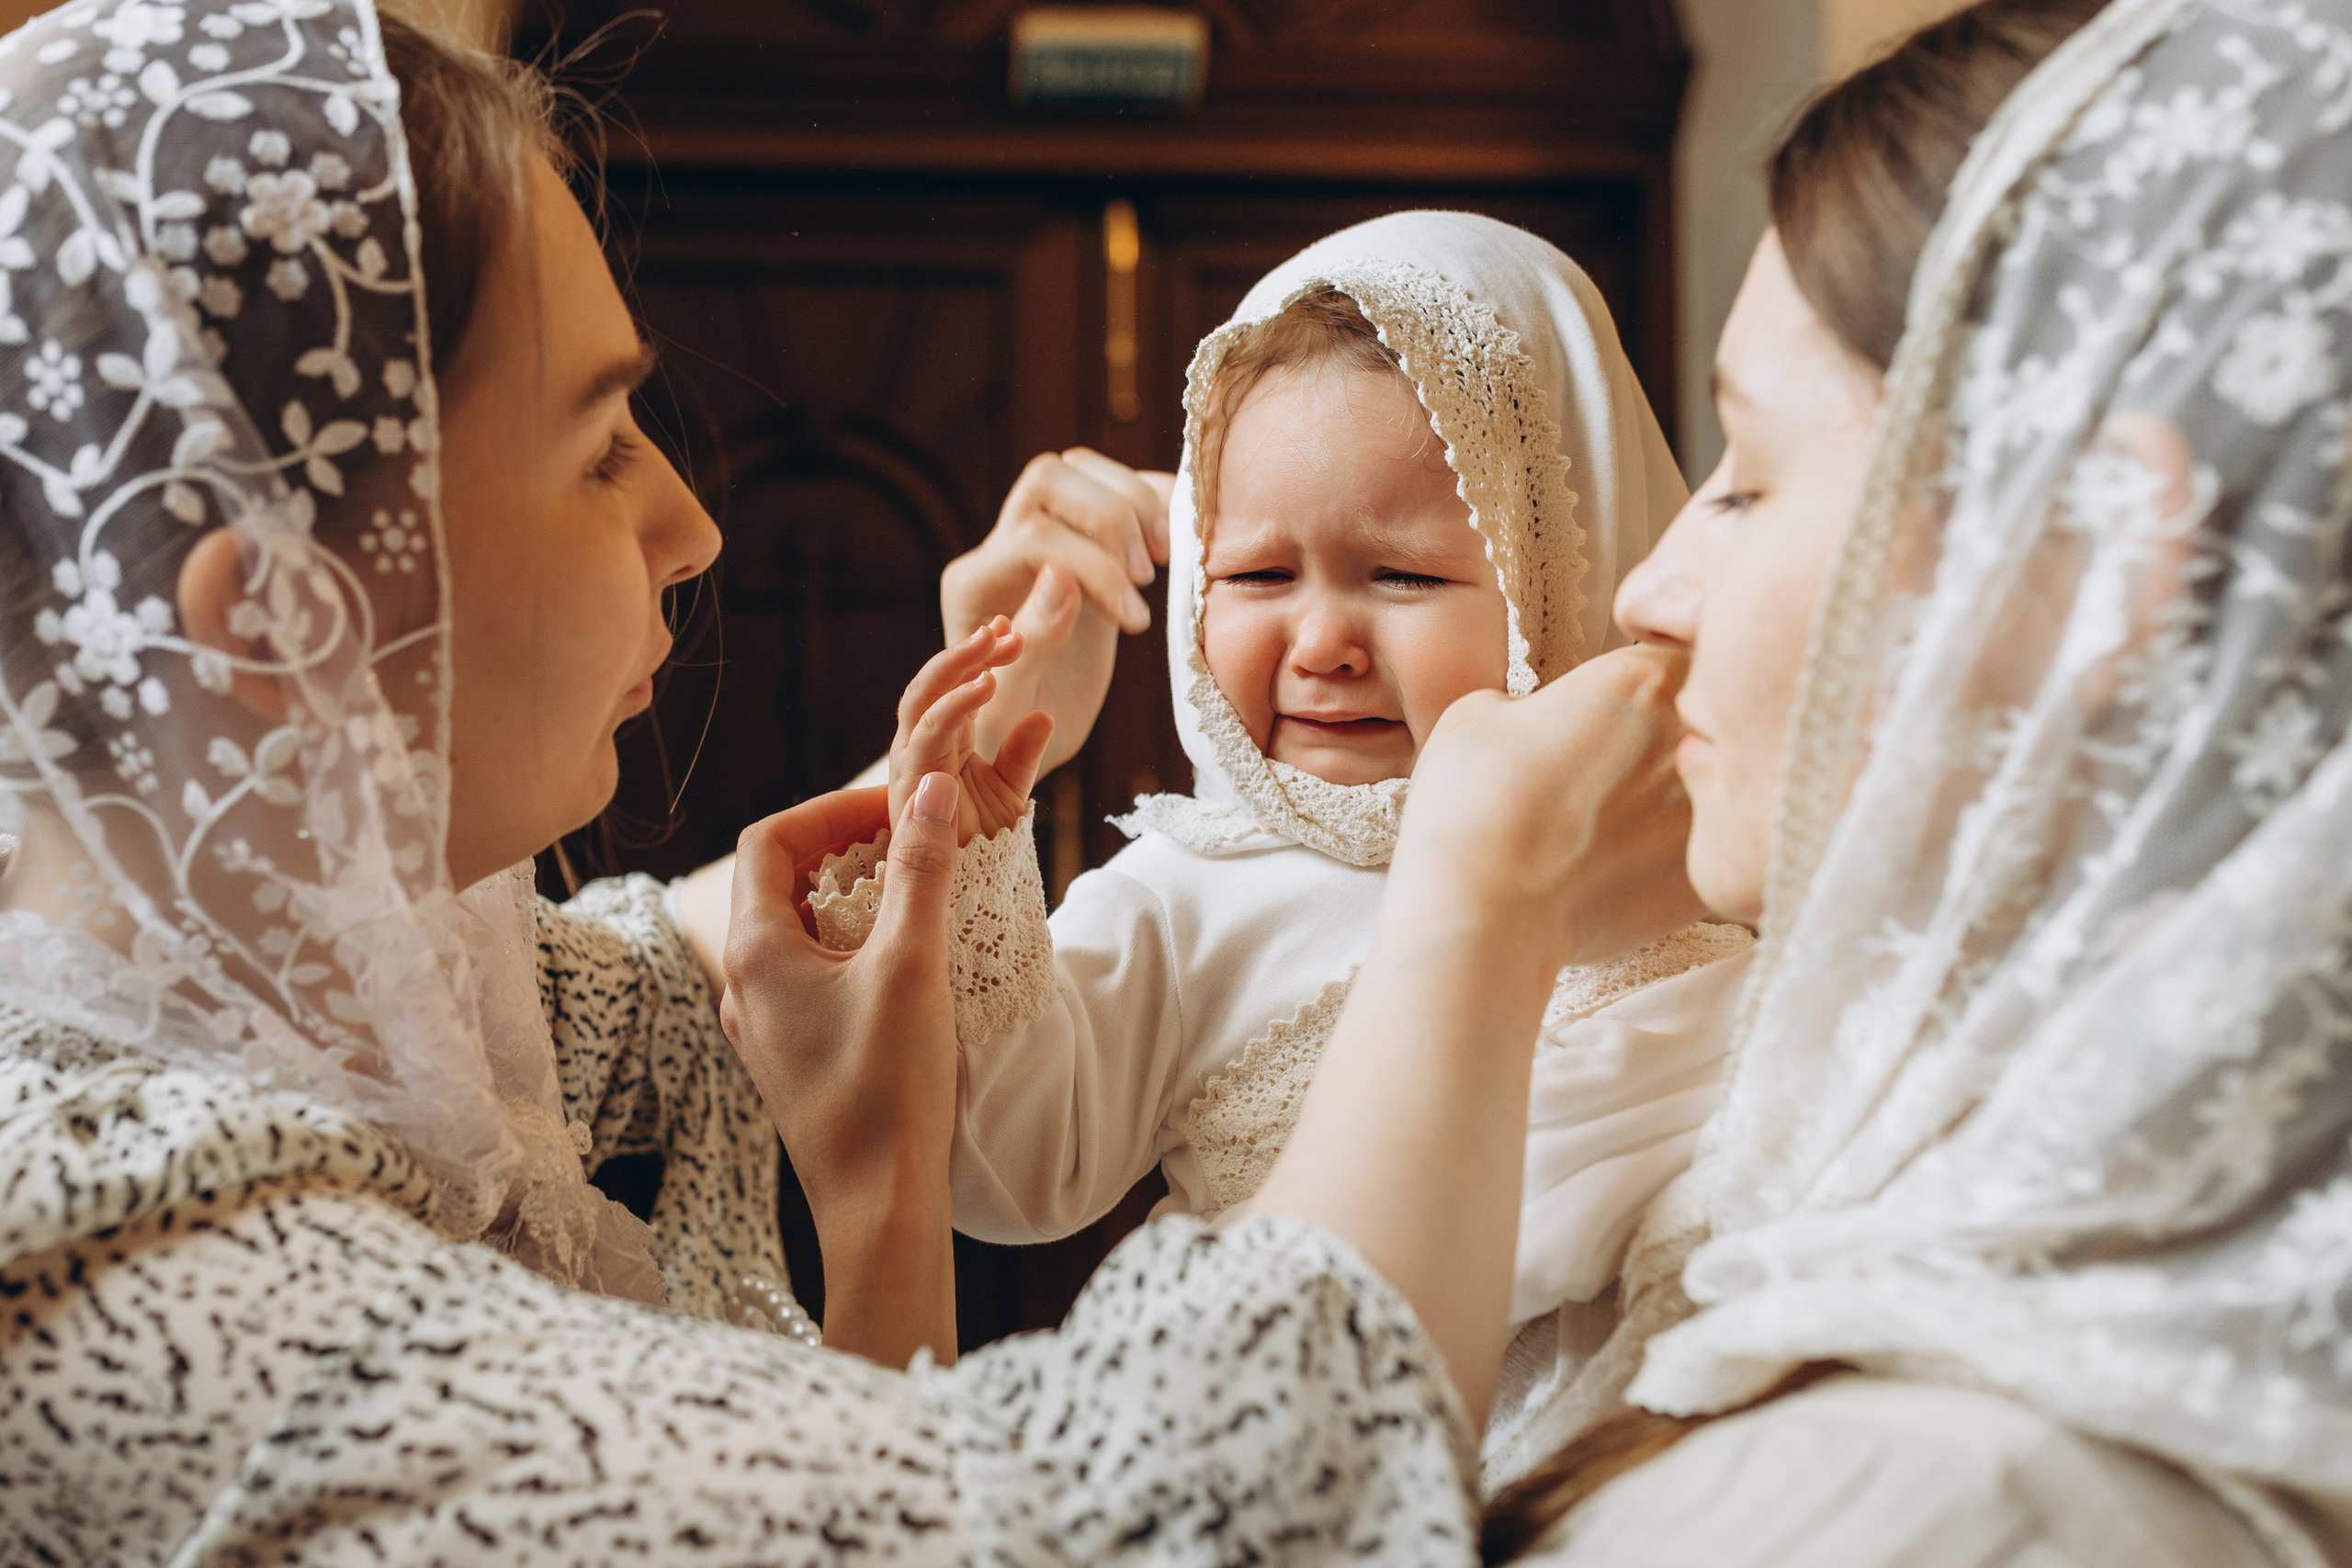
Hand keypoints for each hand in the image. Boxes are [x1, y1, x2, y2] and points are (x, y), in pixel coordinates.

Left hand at [720, 779, 967, 1366]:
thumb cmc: (888, 1089)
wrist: (878, 1206)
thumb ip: (920, 870)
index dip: (829, 810)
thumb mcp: (912, 964)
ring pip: (796, 930)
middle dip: (843, 848)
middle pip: (779, 881)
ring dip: (850, 897)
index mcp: (756, 952)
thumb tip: (930, 788)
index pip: (769, 840)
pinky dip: (850, 945)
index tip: (894, 807)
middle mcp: (744, 984)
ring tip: (915, 890)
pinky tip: (903, 960)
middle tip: (910, 838)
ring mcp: (763, 1025)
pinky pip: (809, 975)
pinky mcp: (790, 1056)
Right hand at [889, 618, 1054, 844]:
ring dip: (957, 665)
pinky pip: (929, 733)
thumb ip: (1022, 754)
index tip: (1012, 630)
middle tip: (1003, 626)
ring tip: (993, 641)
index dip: (980, 657)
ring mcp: (911, 764)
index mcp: (942, 742)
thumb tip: (1044, 716)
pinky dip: (956, 703)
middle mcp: (920, 748)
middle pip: (933, 683)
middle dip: (965, 651)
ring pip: (923, 698)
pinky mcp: (910, 784)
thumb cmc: (984, 849)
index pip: (955, 686)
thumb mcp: (1011, 792)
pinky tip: (987, 684)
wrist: (973, 896)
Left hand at [941, 448, 1174, 771]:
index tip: (1136, 621)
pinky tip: (1177, 541)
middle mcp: (999, 549)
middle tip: (1148, 574)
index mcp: (973, 585)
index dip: (1095, 568)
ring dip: (1133, 501)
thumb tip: (1062, 576)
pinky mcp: (1079, 542)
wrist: (1017, 736)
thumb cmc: (1008, 732)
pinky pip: (1111, 488)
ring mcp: (1039, 537)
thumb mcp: (1015, 704)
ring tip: (1164, 558)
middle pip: (1051, 479)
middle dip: (1111, 518)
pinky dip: (1151, 497)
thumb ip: (1032, 641)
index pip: (1036, 538)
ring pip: (1079, 470)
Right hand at [1396, 646, 1708, 976]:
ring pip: (1710, 792)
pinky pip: (1704, 854)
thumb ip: (1534, 702)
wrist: (1483, 914)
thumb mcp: (1477, 714)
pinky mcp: (1706, 880)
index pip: (1681, 651)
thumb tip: (1539, 723)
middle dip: (1670, 739)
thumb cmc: (1472, 806)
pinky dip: (1670, 860)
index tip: (1615, 708)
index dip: (1647, 681)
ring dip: (1673, 801)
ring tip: (1612, 826)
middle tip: (1613, 769)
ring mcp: (1708, 813)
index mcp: (1645, 678)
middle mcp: (1693, 738)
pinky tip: (1620, 872)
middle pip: (1705, 723)